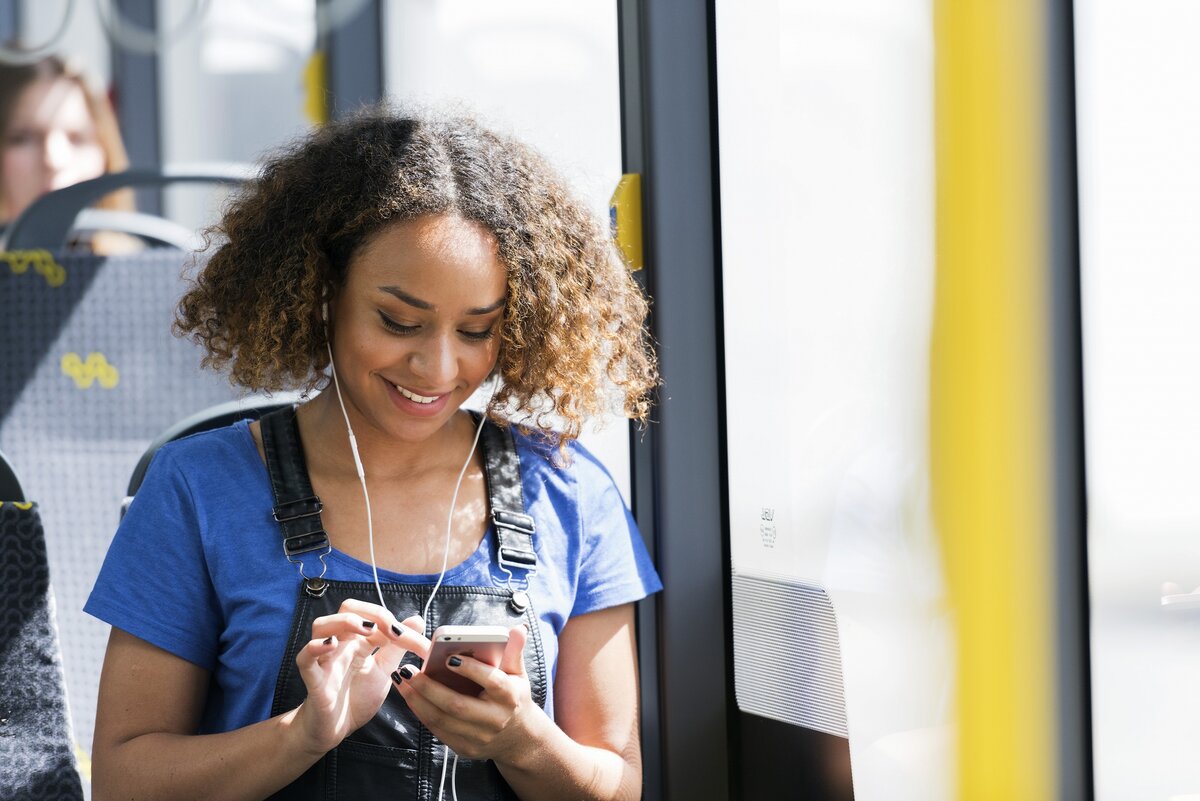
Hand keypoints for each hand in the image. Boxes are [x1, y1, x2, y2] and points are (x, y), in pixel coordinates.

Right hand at [292, 598, 430, 756]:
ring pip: (322, 625)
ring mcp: (325, 660)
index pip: (375, 617)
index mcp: (359, 641)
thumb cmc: (356, 699)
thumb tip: (417, 620)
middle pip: (347, 609)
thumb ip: (397, 648)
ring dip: (345, 621)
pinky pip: (305, 659)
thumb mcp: (383, 672)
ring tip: (366, 630)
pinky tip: (330, 645)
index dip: (397, 623)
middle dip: (371, 612)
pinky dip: (314, 648)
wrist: (334, 731)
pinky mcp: (314, 680)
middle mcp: (341, 645)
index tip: (418, 642)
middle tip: (391, 630)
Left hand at [394, 624, 539, 764]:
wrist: (518, 738)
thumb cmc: (513, 697)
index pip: (492, 681)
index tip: (449, 657)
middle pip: (458, 705)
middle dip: (429, 687)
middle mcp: (495, 719)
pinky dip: (421, 712)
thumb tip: (518, 628)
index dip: (471, 669)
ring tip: (403, 680)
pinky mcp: (465, 748)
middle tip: (409, 670)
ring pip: (442, 720)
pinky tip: (409, 696)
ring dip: (417, 700)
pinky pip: (437, 730)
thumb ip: (514, 650)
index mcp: (510, 696)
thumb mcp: (517, 673)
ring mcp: (479, 737)